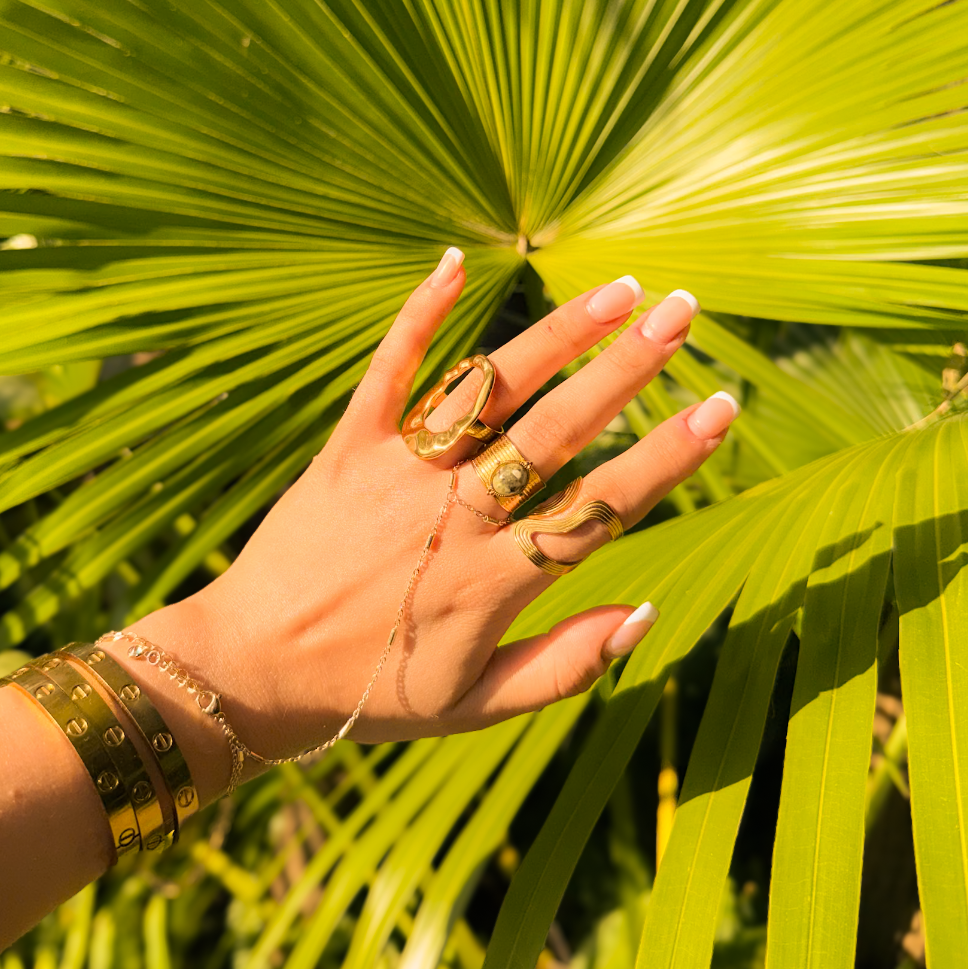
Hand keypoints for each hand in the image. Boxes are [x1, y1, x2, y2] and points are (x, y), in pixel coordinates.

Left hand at [131, 251, 737, 788]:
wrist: (248, 672)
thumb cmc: (369, 694)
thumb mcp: (474, 708)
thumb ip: (564, 665)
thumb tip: (647, 616)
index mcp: (494, 581)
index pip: (600, 508)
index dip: (666, 455)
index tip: (720, 406)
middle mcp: (452, 518)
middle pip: (557, 431)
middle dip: (628, 368)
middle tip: (683, 312)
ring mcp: (397, 475)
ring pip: (489, 392)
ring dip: (555, 335)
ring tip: (618, 290)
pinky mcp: (346, 448)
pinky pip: (388, 372)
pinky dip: (419, 315)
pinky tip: (454, 261)